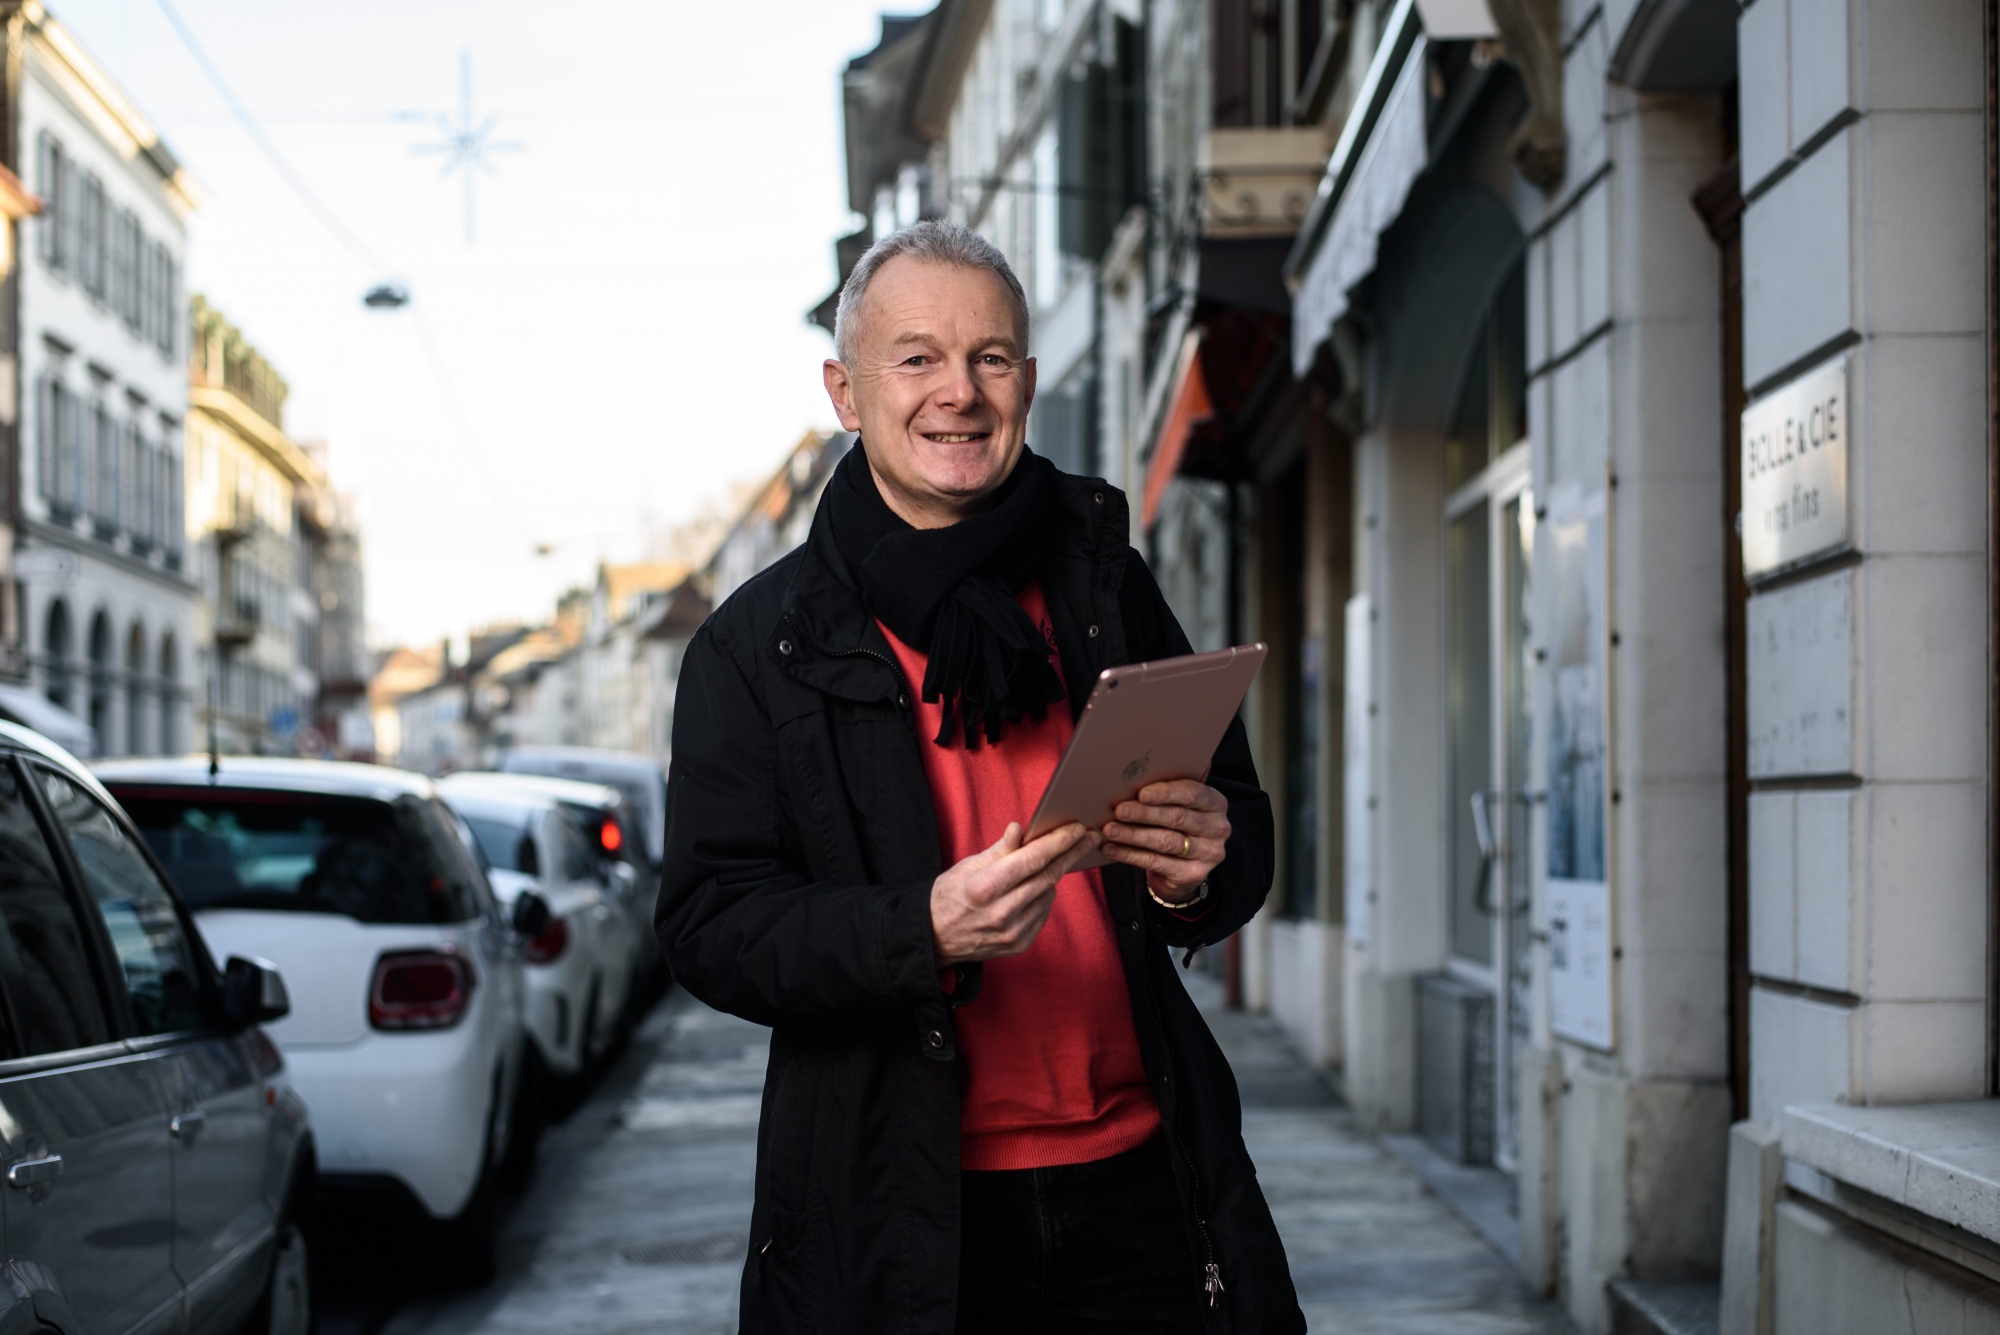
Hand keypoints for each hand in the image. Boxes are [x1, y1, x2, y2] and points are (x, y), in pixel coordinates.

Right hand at [931, 822, 1100, 965]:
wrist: (936, 937)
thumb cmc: (949, 896)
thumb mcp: (967, 867)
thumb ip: (999, 850)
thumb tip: (1020, 828)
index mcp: (985, 887)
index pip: (1031, 860)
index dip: (1058, 842)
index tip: (1076, 829)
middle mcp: (1002, 912)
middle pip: (1048, 876)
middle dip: (1071, 853)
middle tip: (1087, 838)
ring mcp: (1013, 932)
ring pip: (1049, 893)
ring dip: (1052, 875)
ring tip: (1046, 864)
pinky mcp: (1020, 944)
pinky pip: (1043, 913)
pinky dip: (1043, 896)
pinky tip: (1034, 888)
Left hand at [1101, 780, 1229, 903]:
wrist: (1183, 868)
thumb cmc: (1175, 827)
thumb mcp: (1177, 807)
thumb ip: (1162, 797)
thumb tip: (1124, 786)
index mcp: (1215, 804)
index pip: (1193, 793)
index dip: (1166, 793)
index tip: (1141, 793)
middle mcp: (1218, 828)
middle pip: (1178, 818)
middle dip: (1145, 814)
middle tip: (1119, 810)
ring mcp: (1208, 853)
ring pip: (1166, 841)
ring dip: (1134, 835)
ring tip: (1110, 830)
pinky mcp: (1194, 874)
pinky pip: (1157, 862)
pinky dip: (1130, 855)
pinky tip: (1112, 849)